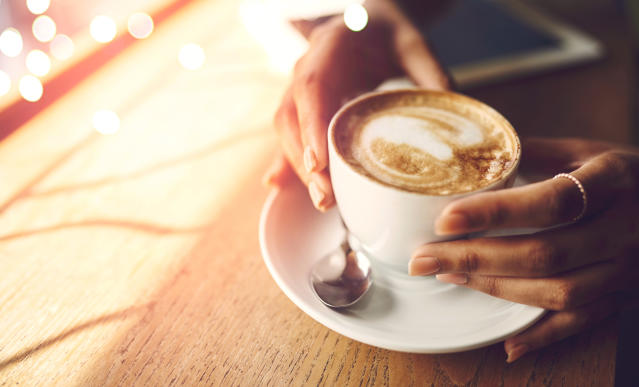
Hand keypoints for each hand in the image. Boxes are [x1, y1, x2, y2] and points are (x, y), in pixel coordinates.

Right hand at [265, 0, 450, 209]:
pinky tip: (282, 187)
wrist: (368, 25)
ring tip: (322, 200)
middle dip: (305, 160)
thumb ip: (430, 75)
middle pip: (292, 117)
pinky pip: (290, 135)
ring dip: (299, 168)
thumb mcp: (414, 46)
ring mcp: (299, 89)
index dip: (311, 125)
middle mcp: (306, 68)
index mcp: (330, 47)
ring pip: (286, 130)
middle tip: (325, 196)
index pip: (312, 87)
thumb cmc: (388, 34)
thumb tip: (452, 120)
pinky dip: (287, 162)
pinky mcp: (302, 108)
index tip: (318, 161)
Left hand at [408, 137, 638, 361]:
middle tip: (424, 258)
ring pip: (559, 292)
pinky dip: (543, 337)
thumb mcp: (589, 150)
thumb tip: (474, 153)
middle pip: (545, 253)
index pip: (551, 201)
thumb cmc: (627, 174)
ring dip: (497, 289)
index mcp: (613, 180)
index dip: (495, 212)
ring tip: (450, 275)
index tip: (446, 219)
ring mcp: (626, 268)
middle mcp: (622, 228)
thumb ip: (535, 151)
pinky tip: (508, 343)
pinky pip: (583, 323)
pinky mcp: (623, 296)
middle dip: (475, 258)